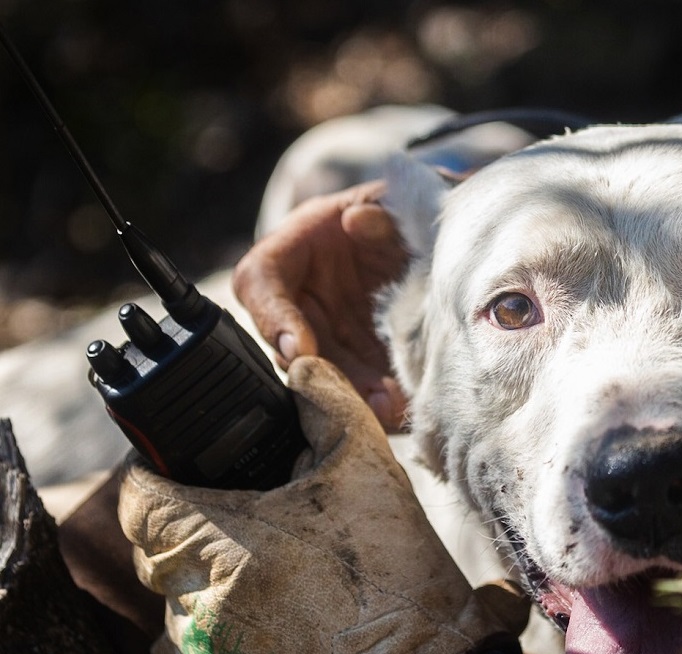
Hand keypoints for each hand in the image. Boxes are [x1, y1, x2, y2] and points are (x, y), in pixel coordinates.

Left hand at [118, 356, 527, 653]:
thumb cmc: (396, 585)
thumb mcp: (370, 475)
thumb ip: (326, 406)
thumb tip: (300, 367)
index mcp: (221, 541)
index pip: (140, 497)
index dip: (157, 474)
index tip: (185, 472)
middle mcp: (196, 607)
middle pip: (163, 550)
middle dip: (203, 530)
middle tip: (261, 525)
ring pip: (185, 604)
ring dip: (221, 585)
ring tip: (289, 583)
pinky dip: (239, 640)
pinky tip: (294, 632)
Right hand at [232, 182, 406, 430]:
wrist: (401, 236)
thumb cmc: (377, 212)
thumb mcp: (379, 201)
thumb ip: (375, 208)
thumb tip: (358, 220)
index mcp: (283, 255)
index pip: (263, 286)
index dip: (276, 319)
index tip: (298, 348)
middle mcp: (295, 302)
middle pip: (298, 348)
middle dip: (328, 376)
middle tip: (360, 397)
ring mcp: (323, 333)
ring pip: (330, 371)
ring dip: (355, 394)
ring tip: (387, 407)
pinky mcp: (353, 354)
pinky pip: (360, 379)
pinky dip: (378, 394)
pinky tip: (401, 407)